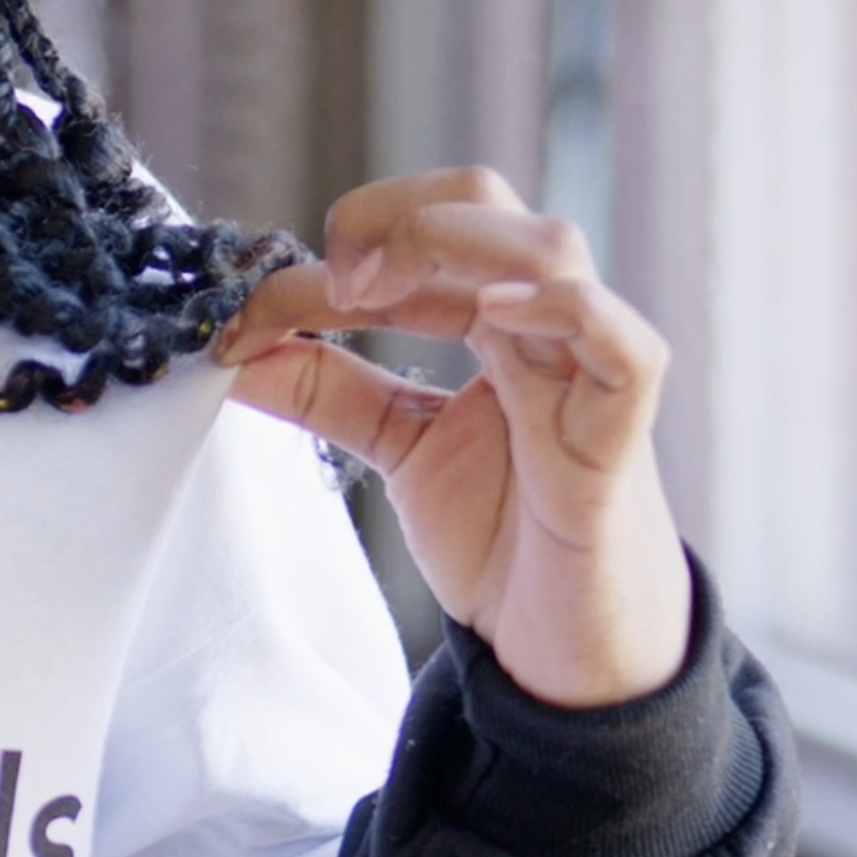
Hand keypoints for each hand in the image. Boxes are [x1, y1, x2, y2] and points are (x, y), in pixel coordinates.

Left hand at [213, 168, 690, 707]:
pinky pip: (626, 349)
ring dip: (451, 244)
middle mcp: (539, 329)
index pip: (418, 228)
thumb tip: (230, 348)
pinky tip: (493, 312)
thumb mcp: (397, 447)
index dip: (330, 251)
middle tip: (326, 281)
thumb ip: (323, 391)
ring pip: (552, 248)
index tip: (248, 315)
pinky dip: (562, 311)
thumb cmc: (506, 536)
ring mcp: (585, 377)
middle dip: (391, 217)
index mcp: (489, 321)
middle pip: (484, 202)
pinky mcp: (618, 443)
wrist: (567, 653)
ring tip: (373, 288)